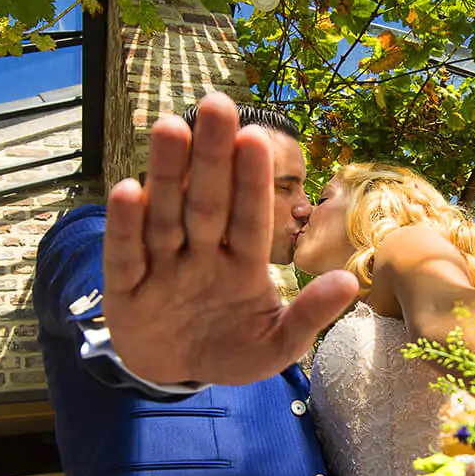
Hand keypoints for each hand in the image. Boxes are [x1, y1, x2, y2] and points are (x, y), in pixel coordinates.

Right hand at [102, 93, 359, 385]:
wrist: (175, 372)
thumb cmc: (231, 349)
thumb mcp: (276, 346)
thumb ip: (308, 317)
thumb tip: (349, 283)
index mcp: (242, 263)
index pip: (249, 217)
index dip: (252, 179)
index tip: (256, 136)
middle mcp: (201, 253)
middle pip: (207, 201)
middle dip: (210, 154)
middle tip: (218, 103)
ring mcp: (162, 266)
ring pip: (165, 214)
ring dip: (166, 173)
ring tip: (170, 125)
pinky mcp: (126, 287)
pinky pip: (126, 255)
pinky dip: (126, 226)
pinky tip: (127, 189)